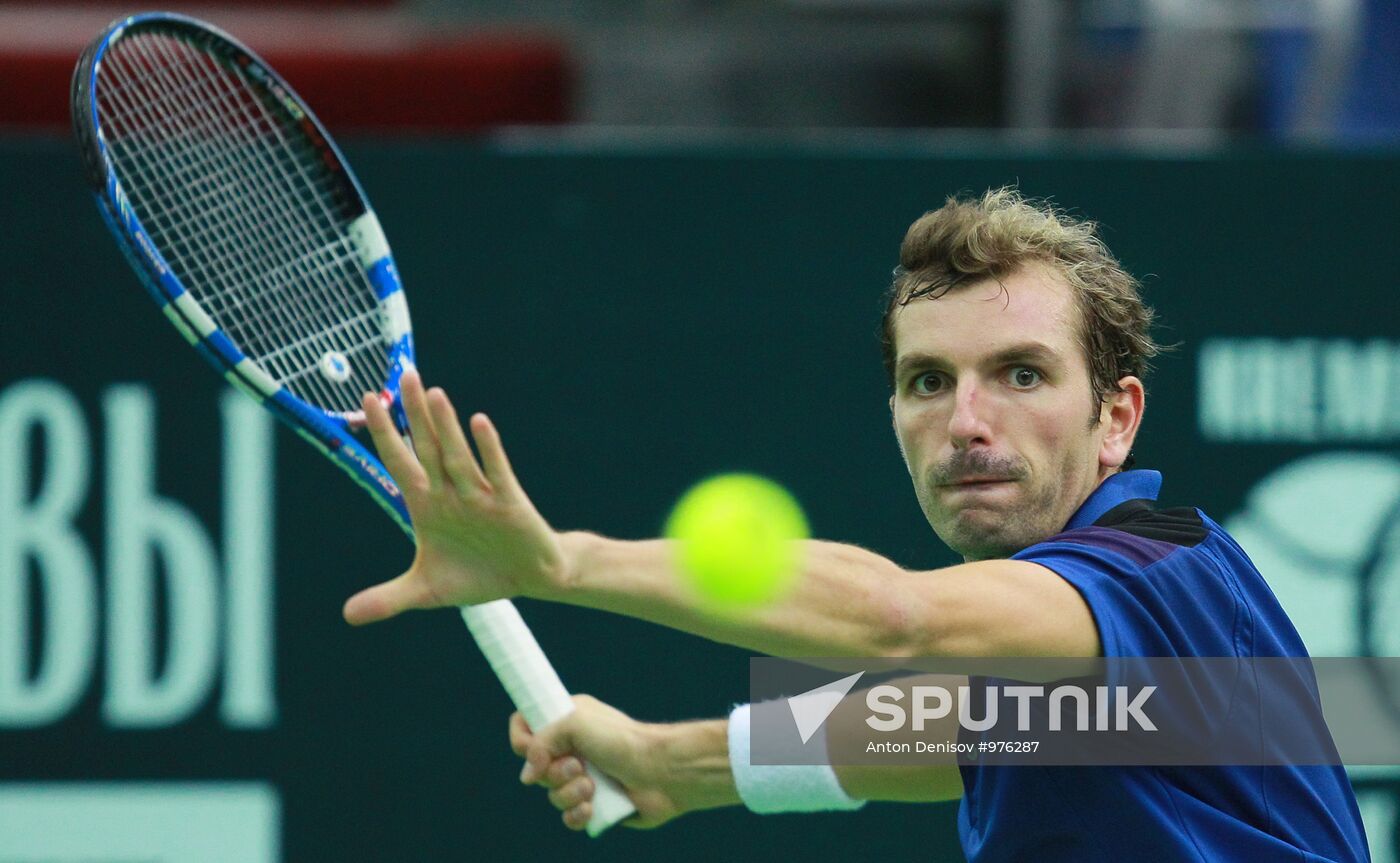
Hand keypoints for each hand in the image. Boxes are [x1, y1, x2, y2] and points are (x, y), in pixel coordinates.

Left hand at [342, 369, 567, 623]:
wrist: (529, 578)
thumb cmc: (478, 574)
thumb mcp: (427, 591)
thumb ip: (388, 598)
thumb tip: (347, 616)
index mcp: (427, 505)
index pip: (400, 462)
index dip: (385, 433)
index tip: (367, 400)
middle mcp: (450, 492)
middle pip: (427, 446)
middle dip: (414, 413)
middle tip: (403, 375)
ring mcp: (479, 495)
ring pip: (456, 456)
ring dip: (445, 426)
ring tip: (433, 394)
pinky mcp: (509, 502)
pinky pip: (496, 471)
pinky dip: (488, 449)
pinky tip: (479, 422)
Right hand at [512, 695, 706, 831]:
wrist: (661, 771)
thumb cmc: (621, 740)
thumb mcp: (575, 722)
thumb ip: (541, 741)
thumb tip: (528, 775)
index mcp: (567, 721)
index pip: (526, 725)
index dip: (522, 740)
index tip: (533, 749)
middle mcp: (572, 748)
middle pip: (535, 768)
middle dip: (554, 772)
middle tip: (578, 766)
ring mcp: (583, 777)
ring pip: (552, 796)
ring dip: (569, 793)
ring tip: (592, 787)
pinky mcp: (594, 804)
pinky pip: (569, 818)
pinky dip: (578, 815)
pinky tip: (592, 808)